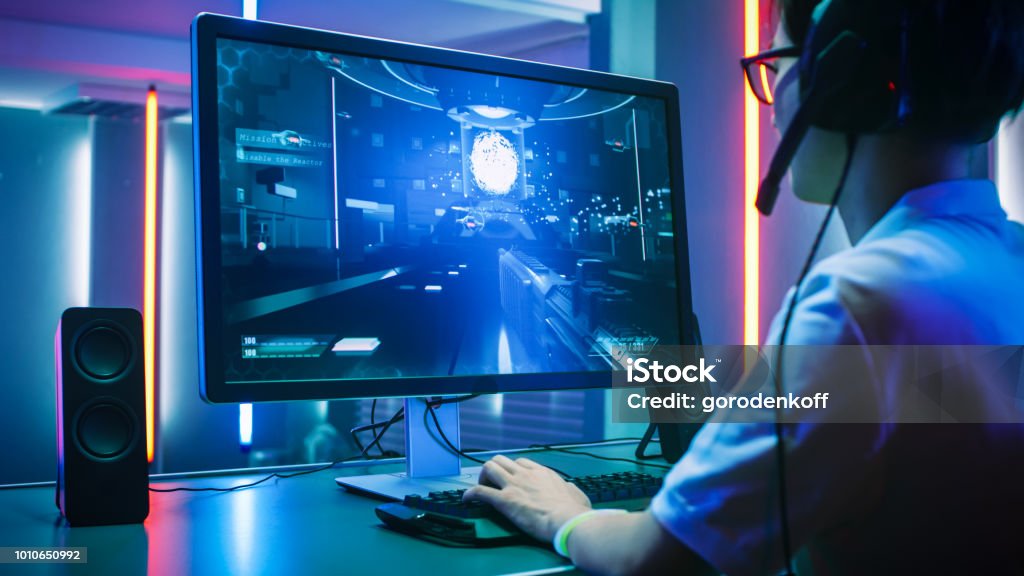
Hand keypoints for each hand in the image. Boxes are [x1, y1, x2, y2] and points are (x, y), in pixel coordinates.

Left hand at [463, 455, 591, 541]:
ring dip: (482, 477)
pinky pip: (480, 491)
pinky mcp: (504, 500)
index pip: (521, 462)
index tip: (511, 479)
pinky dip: (470, 494)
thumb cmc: (574, 512)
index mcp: (542, 473)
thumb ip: (570, 489)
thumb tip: (569, 489)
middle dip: (494, 469)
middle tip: (493, 483)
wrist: (567, 520)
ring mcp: (513, 486)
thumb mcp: (576, 495)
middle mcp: (525, 475)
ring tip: (481, 488)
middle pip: (501, 460)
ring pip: (489, 468)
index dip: (513, 470)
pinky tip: (466, 499)